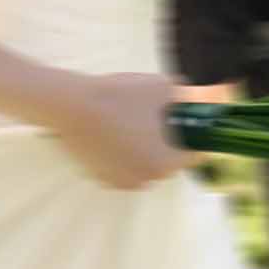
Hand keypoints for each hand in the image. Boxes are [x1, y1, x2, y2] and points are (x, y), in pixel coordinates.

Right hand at [47, 72, 194, 191]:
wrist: (73, 106)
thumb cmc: (120, 95)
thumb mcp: (163, 86)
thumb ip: (184, 97)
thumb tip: (193, 101)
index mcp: (167, 161)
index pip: (195, 155)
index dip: (194, 136)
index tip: (186, 122)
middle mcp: (149, 178)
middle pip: (170, 160)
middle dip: (169, 142)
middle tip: (157, 119)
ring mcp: (125, 181)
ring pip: (148, 164)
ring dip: (147, 149)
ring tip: (134, 123)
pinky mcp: (105, 179)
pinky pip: (127, 168)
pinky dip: (126, 155)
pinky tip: (117, 133)